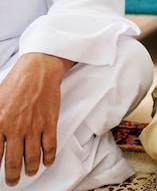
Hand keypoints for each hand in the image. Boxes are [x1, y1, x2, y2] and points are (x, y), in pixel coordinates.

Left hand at [0, 53, 72, 185]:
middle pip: (13, 161)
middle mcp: (15, 128)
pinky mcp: (49, 123)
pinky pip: (49, 147)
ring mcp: (34, 127)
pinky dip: (48, 158)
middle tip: (12, 180)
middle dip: (12, 175)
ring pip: (32, 157)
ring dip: (31, 168)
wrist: (38, 71)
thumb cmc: (16, 83)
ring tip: (30, 172)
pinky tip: (47, 161)